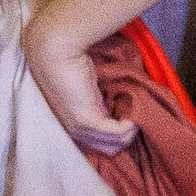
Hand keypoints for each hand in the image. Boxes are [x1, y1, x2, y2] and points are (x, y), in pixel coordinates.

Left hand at [24, 17, 135, 154]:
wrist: (57, 49)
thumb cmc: (69, 60)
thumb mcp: (86, 83)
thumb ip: (97, 95)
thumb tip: (118, 99)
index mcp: (71, 121)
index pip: (97, 141)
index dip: (115, 132)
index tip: (129, 118)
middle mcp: (73, 128)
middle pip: (107, 146)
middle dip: (125, 135)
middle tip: (137, 118)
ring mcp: (78, 127)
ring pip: (114, 142)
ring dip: (130, 131)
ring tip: (138, 115)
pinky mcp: (87, 119)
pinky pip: (117, 132)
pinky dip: (130, 125)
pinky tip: (134, 114)